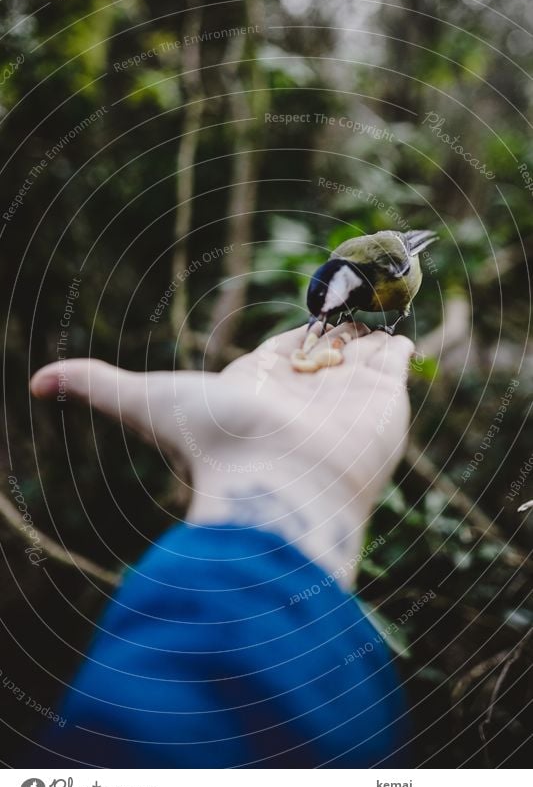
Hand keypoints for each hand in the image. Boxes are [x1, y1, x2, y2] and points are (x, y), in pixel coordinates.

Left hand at [30, 323, 413, 583]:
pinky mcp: (384, 395)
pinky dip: (397, 340)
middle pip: (324, 352)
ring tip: (381, 299)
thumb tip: (36, 381)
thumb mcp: (146, 401)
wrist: (280, 486)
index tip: (306, 323)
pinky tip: (397, 323)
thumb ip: (97, 383)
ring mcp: (347, 395)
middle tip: (348, 302)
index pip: (282, 352)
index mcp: (260, 387)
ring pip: (361, 351)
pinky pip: (395, 358)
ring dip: (368, 328)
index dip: (294, 337)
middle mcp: (304, 393)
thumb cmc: (215, 444)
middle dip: (335, 331)